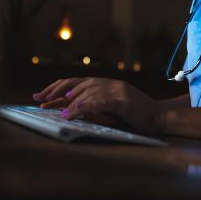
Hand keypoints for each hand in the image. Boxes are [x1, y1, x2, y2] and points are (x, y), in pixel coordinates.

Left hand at [33, 78, 162, 134]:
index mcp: (105, 84)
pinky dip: (83, 107)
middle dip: (56, 90)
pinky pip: (98, 101)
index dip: (57, 88)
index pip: (76, 83)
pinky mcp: (122, 99)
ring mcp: (116, 89)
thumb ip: (93, 107)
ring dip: (68, 102)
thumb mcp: (111, 110)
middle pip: (76, 83)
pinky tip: (72, 113)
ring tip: (54, 110)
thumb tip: (69, 110)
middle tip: (40, 98)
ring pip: (86, 92)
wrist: (160, 117)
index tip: (41, 95)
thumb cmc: (136, 115)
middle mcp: (109, 83)